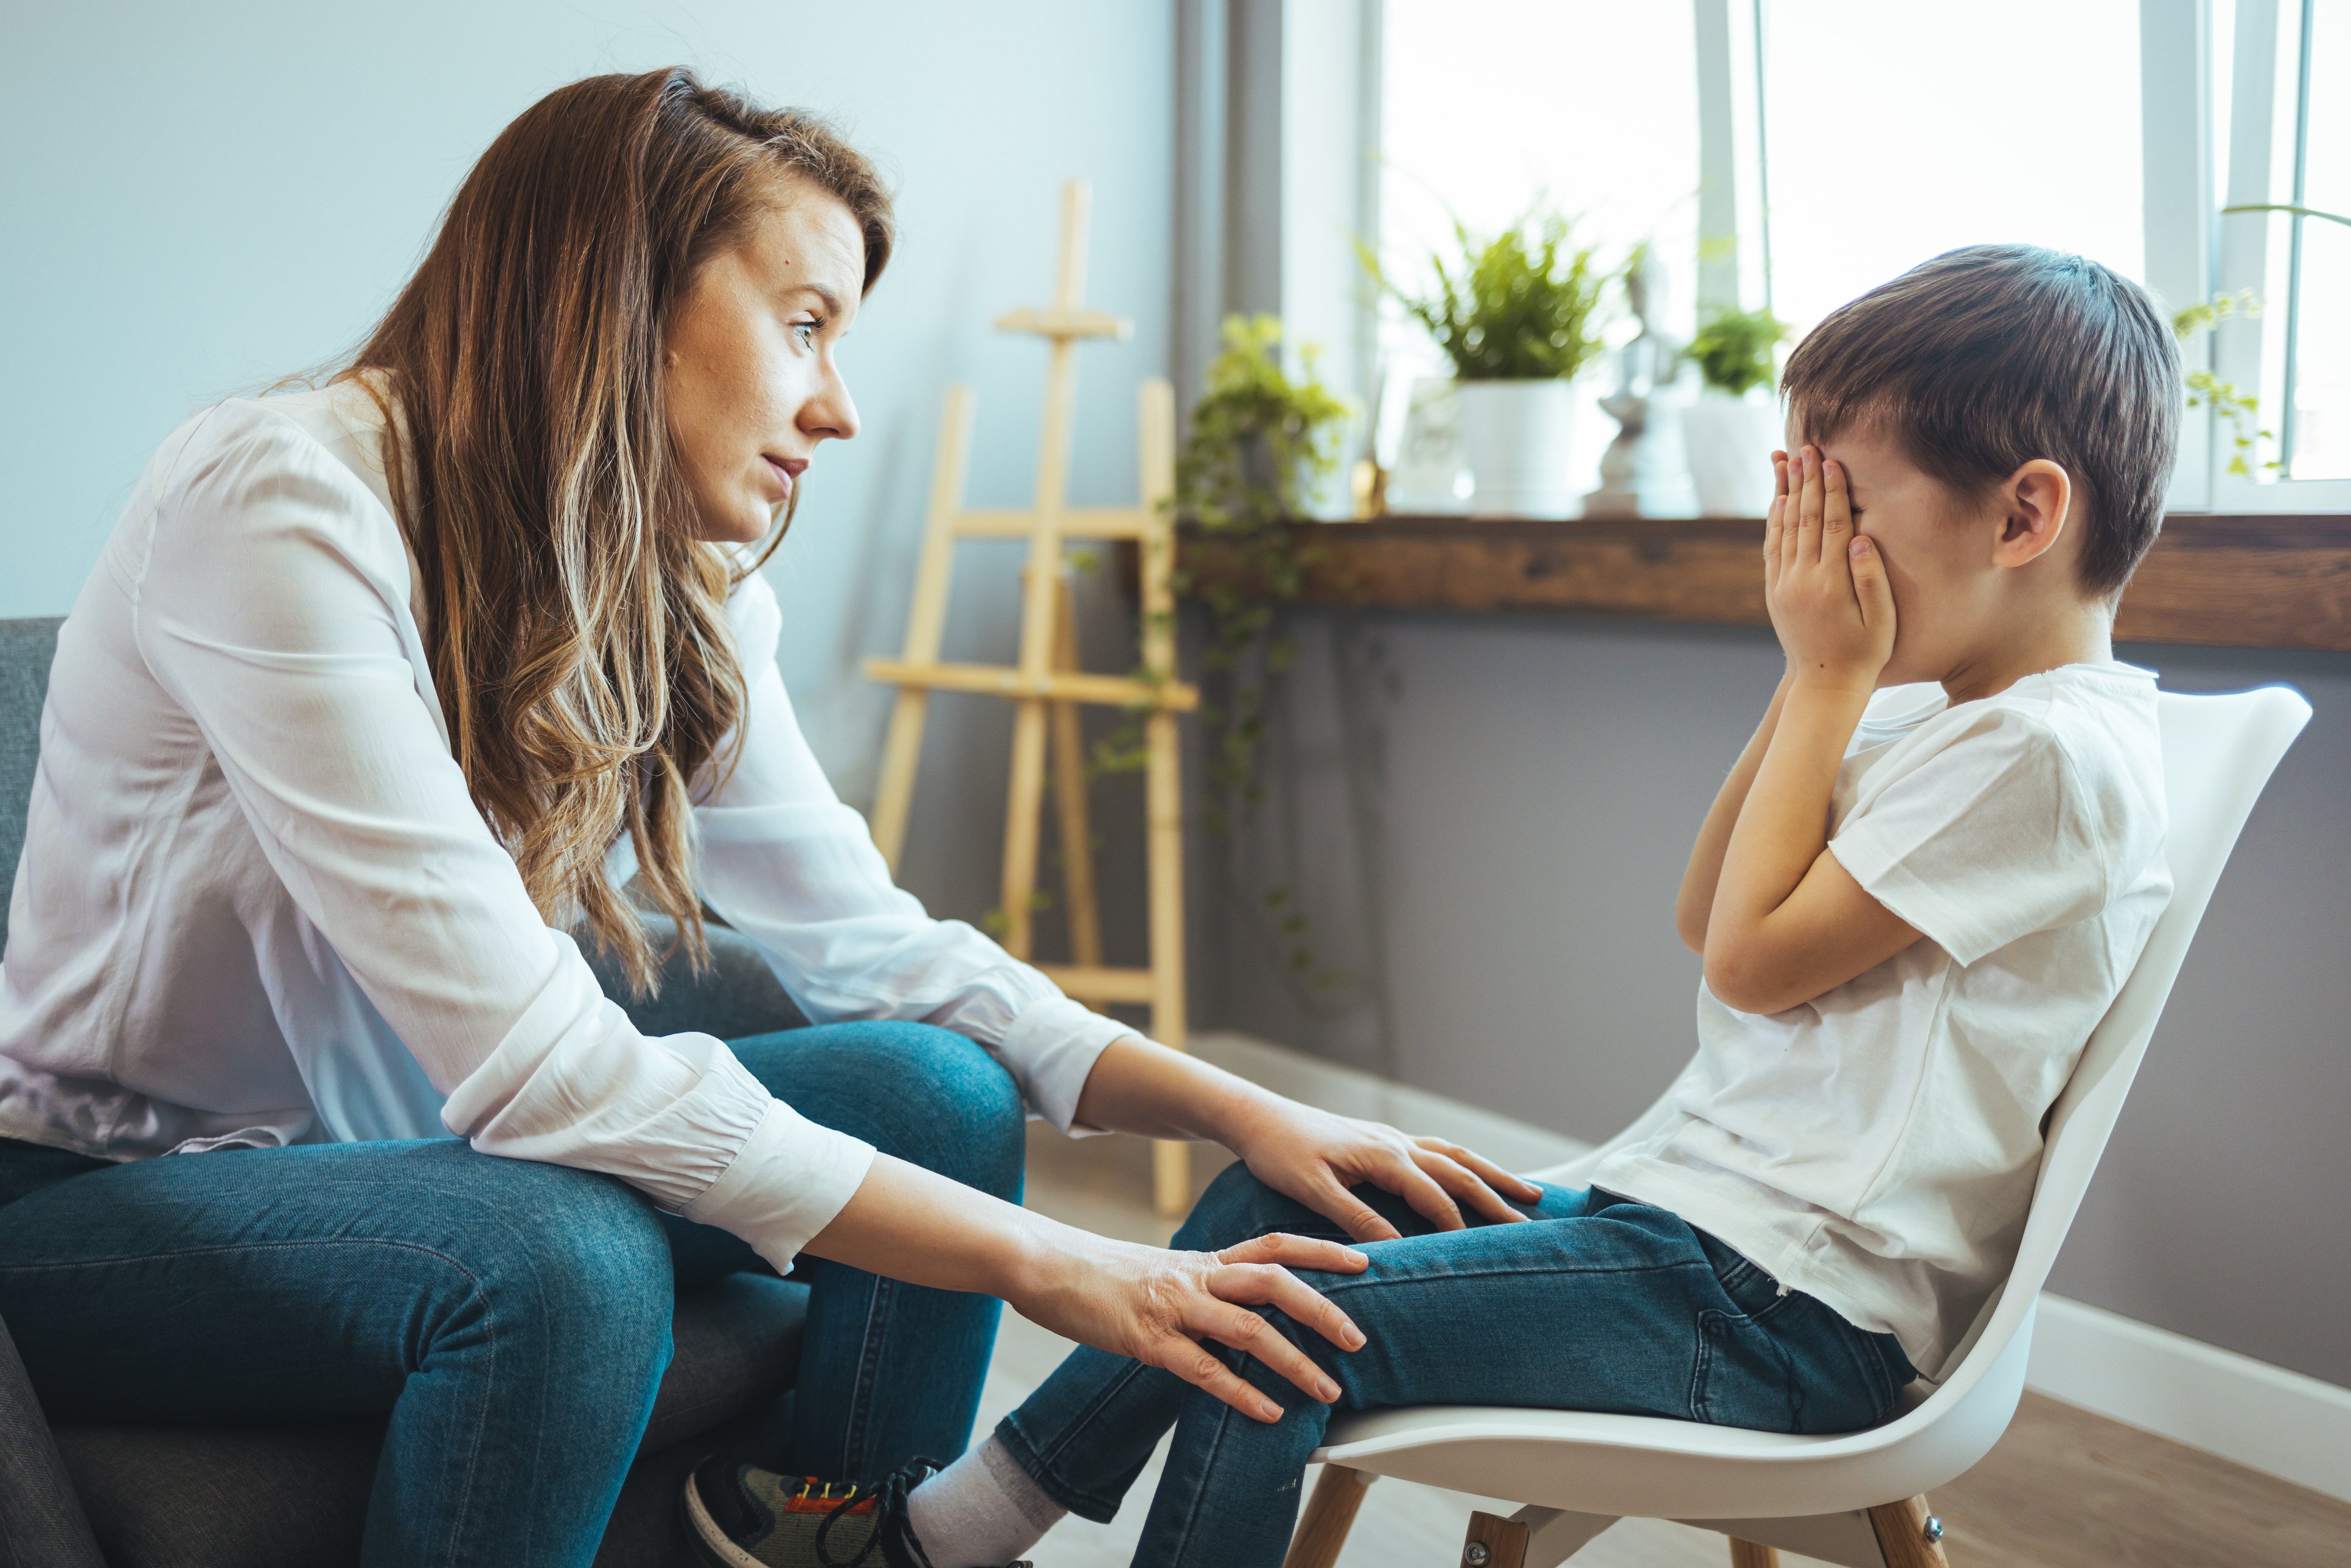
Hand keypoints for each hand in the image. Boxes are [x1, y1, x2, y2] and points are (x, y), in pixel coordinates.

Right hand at [1014, 1226, 1369, 1422]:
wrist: (1043, 1263)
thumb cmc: (1101, 1273)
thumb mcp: (1161, 1269)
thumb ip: (1201, 1284)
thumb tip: (1237, 1305)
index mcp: (1203, 1260)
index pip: (1274, 1245)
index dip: (1322, 1249)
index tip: (1365, 1257)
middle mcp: (1196, 1277)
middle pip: (1275, 1282)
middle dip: (1323, 1308)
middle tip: (1359, 1338)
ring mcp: (1173, 1307)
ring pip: (1249, 1328)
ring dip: (1295, 1360)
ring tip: (1327, 1390)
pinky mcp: (1147, 1339)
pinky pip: (1204, 1368)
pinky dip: (1241, 1392)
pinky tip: (1269, 1412)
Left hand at [1223, 1093, 1544, 1242]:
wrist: (1258, 1118)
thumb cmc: (1280, 1154)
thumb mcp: (1312, 1191)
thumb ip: (1355, 1216)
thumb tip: (1396, 1247)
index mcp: (1384, 1157)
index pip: (1436, 1198)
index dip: (1461, 1228)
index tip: (1485, 1256)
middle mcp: (1396, 1143)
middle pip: (1460, 1172)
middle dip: (1498, 1198)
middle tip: (1536, 1222)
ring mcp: (1392, 1138)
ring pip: (1456, 1156)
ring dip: (1493, 1175)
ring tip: (1528, 1193)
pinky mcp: (1383, 1140)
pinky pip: (1437, 1150)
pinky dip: (1465, 1163)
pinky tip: (1474, 1173)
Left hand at [1764, 446, 1893, 691]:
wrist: (1825, 684)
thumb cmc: (1865, 652)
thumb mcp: (1882, 620)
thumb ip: (1872, 579)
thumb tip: (1862, 538)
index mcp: (1832, 583)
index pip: (1833, 524)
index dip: (1832, 489)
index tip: (1829, 460)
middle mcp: (1803, 579)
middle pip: (1805, 518)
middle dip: (1806, 480)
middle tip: (1805, 447)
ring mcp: (1784, 584)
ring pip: (1783, 528)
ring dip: (1785, 492)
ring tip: (1786, 461)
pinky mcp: (1775, 591)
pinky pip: (1772, 547)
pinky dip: (1774, 520)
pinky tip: (1778, 500)